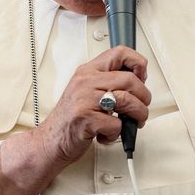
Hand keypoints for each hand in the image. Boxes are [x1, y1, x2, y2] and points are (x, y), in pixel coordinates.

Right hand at [36, 45, 150, 164]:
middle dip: (143, 97)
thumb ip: (107, 82)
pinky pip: (116, 124)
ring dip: (138, 115)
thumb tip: (138, 79)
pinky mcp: (86, 119)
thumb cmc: (71, 117)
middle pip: (129, 80)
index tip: (141, 76)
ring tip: (133, 122)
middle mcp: (86, 82)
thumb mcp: (87, 90)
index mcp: (88, 71)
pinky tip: (107, 133)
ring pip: (127, 100)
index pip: (119, 53)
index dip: (137, 63)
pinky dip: (117, 133)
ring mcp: (85, 100)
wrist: (51, 140)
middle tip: (141, 107)